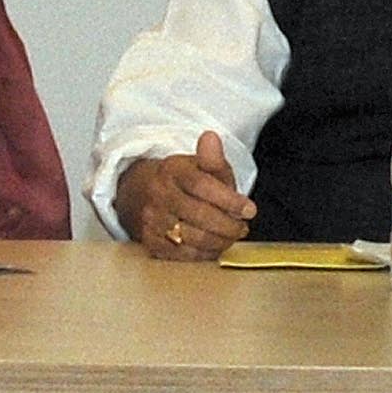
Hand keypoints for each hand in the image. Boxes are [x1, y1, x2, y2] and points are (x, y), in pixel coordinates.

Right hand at [118, 134, 255, 258]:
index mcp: (171, 170)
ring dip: (220, 241)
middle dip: (229, 226)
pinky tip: (215, 246)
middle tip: (242, 227)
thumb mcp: (197, 165)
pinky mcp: (150, 242)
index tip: (249, 209)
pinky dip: (205, 253)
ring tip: (231, 236)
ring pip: (194, 238)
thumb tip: (211, 138)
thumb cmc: (180, 181)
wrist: (142, 194)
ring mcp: (151, 220)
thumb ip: (211, 158)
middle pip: (200, 216)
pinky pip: (184, 255)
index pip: (202, 185)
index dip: (229, 200)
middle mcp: (158, 194)